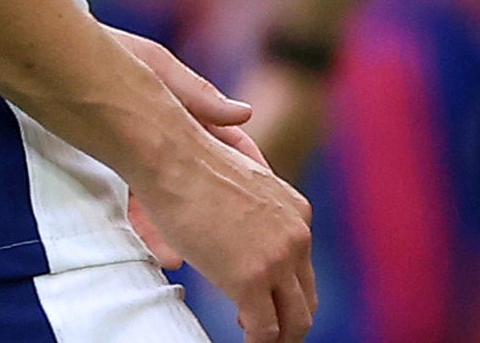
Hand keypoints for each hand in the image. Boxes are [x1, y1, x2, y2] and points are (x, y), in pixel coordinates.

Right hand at [110, 31, 313, 342]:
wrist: (174, 155)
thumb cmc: (192, 166)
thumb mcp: (237, 185)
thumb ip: (250, 212)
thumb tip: (241, 228)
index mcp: (297, 212)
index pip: (303, 269)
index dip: (287, 298)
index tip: (266, 312)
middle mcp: (297, 234)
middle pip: (305, 299)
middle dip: (289, 325)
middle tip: (267, 338)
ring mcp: (278, 257)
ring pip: (294, 320)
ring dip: (277, 338)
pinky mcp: (251, 278)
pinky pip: (264, 330)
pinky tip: (240, 341)